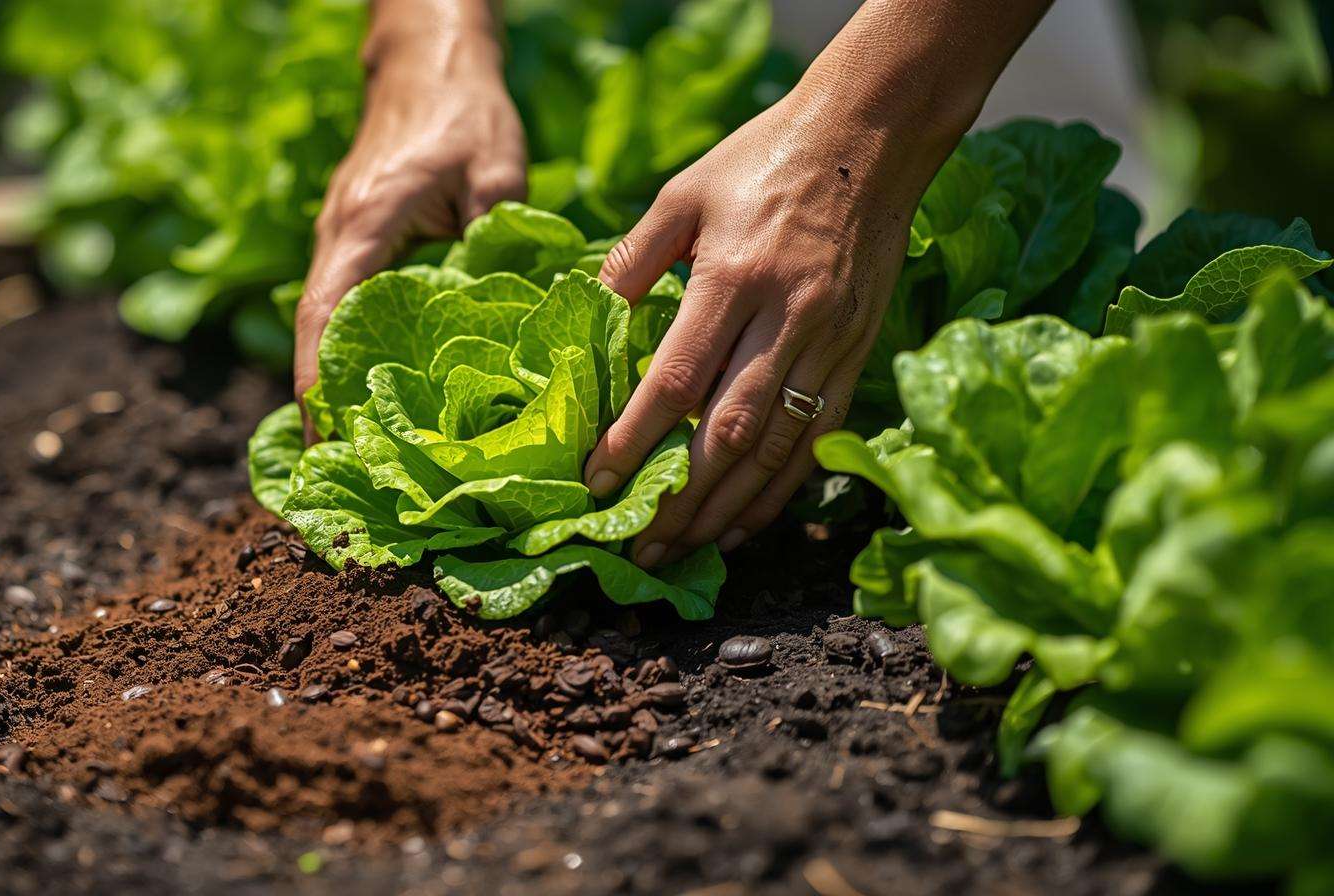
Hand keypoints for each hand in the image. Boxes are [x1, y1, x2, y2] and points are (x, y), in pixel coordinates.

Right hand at [295, 3, 524, 439]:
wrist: (428, 62)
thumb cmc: (464, 111)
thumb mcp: (496, 172)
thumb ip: (497, 242)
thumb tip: (511, 320)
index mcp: (364, 225)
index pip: (329, 316)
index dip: (323, 384)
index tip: (328, 440)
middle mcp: (339, 239)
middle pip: (318, 336)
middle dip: (325, 404)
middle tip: (347, 472)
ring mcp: (342, 242)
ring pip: (328, 328)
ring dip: (336, 386)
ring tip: (360, 454)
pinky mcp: (357, 244)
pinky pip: (346, 311)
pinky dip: (352, 356)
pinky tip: (379, 397)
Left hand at [586, 88, 959, 567]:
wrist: (871, 138)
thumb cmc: (763, 159)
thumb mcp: (683, 194)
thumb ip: (632, 260)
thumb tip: (587, 319)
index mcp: (734, 277)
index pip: (677, 381)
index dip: (635, 440)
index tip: (598, 481)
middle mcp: (787, 319)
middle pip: (729, 432)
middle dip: (679, 498)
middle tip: (636, 543)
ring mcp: (830, 342)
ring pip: (777, 448)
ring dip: (726, 508)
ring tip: (682, 547)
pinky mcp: (857, 354)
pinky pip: (818, 439)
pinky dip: (780, 491)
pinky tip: (743, 523)